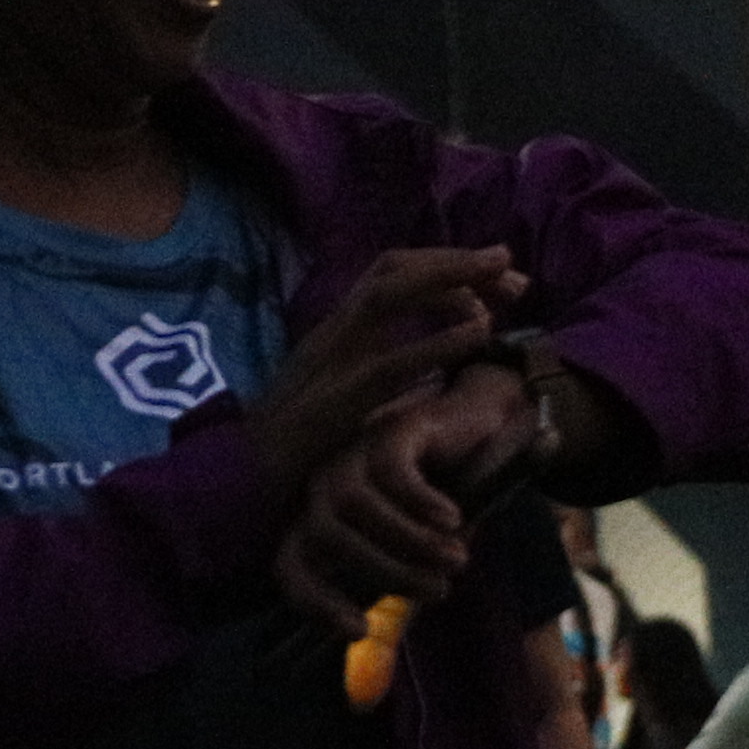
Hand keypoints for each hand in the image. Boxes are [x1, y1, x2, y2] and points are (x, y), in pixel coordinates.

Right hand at [245, 248, 523, 502]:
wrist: (238, 487)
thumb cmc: (291, 448)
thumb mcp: (333, 393)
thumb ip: (368, 365)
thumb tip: (422, 349)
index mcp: (334, 331)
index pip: (388, 273)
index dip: (441, 262)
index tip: (491, 273)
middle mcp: (331, 333)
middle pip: (393, 269)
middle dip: (455, 260)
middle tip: (510, 267)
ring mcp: (331, 361)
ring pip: (389, 296)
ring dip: (449, 281)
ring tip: (502, 286)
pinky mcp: (337, 401)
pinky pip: (392, 361)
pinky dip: (439, 341)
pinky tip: (479, 333)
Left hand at [280, 385, 490, 628]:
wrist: (473, 438)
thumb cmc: (435, 513)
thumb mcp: (414, 563)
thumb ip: (392, 606)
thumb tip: (373, 677)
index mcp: (321, 528)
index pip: (290, 568)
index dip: (315, 603)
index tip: (359, 630)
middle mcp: (325, 493)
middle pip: (328, 538)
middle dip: (385, 572)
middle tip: (438, 591)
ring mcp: (352, 459)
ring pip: (362, 506)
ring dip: (412, 541)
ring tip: (456, 559)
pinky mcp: (387, 434)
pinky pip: (395, 474)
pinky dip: (423, 503)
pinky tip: (452, 518)